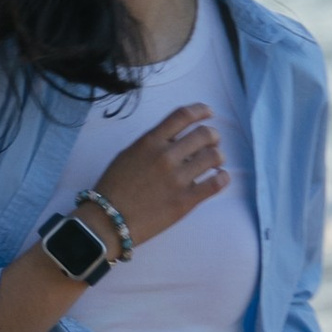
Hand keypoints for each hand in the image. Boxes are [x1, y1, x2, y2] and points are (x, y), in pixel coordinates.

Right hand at [91, 102, 228, 250]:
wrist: (108, 221)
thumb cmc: (114, 188)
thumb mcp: (128, 154)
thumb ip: (152, 144)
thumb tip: (175, 138)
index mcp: (150, 142)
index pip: (182, 116)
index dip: (201, 110)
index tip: (209, 113)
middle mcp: (165, 156)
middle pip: (203, 134)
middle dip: (213, 135)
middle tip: (214, 141)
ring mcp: (177, 179)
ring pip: (213, 157)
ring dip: (219, 156)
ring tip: (216, 161)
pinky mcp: (185, 201)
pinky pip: (215, 184)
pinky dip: (223, 177)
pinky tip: (221, 177)